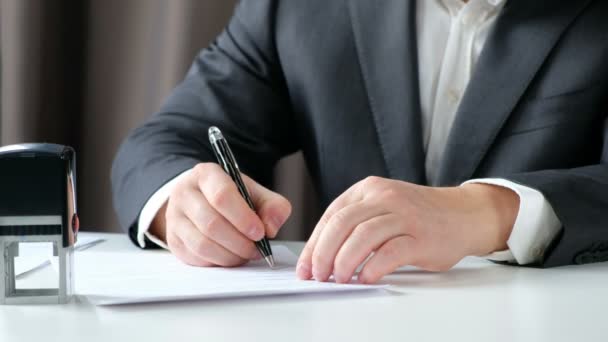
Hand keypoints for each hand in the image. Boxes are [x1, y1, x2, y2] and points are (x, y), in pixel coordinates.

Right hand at [150, 163, 291, 266]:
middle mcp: (185, 193)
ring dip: (230, 256)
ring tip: (246, 254)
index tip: (260, 233)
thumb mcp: (255, 193)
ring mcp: (175, 218)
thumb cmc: (231, 197)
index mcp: (206, 174)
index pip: (222, 195)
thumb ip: (272, 206)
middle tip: (257, 249)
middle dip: (240, 242)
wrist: (202, 201)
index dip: (243, 218)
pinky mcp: (173, 240)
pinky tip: (231, 257)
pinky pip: (196, 258)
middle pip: (211, 224)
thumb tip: (271, 228)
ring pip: (202, 244)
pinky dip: (218, 262)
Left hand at [296, 177, 518, 283]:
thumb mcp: (383, 206)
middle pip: (341, 224)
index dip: (314, 244)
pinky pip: (390, 252)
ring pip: (362, 236)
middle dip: (323, 254)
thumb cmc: (419, 216)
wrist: (464, 214)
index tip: (306, 267)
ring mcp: (404, 215)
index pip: (331, 215)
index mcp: (369, 189)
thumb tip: (322, 255)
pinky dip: (373, 268)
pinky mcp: (421, 236)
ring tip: (339, 278)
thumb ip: (356, 223)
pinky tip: (366, 278)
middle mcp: (385, 197)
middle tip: (318, 275)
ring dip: (345, 261)